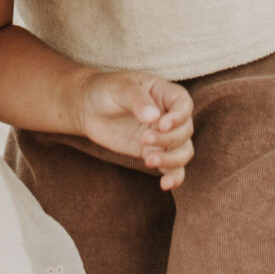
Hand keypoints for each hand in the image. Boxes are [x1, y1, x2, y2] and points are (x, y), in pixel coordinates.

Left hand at [75, 71, 195, 190]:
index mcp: (165, 93)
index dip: (178, 117)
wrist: (89, 108)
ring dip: (172, 160)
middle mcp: (169, 115)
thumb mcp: (120, 88)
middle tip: (144, 139)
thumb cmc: (106, 90)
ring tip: (148, 161)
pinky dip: (174, 177)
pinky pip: (172, 167)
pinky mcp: (154, 152)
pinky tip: (165, 185)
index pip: (184, 105)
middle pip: (185, 131)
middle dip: (169, 139)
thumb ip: (137, 99)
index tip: (161, 126)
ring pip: (183, 151)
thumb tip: (153, 116)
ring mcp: (163, 136)